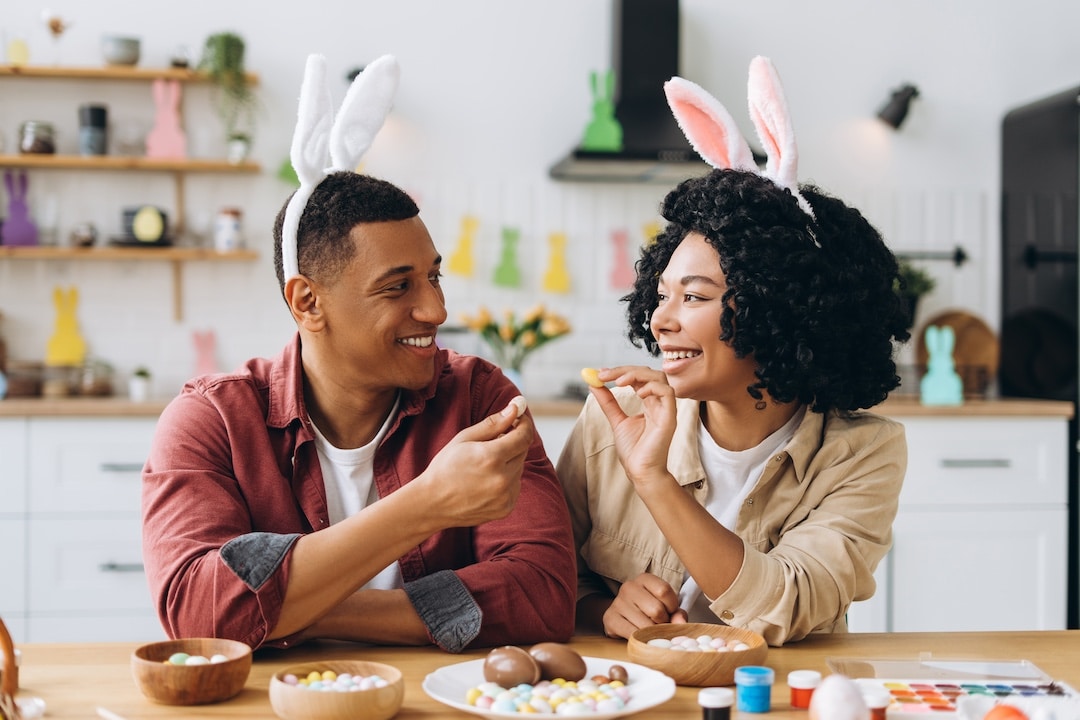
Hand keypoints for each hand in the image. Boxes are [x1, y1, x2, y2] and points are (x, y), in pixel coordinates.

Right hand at [416, 396, 531, 528]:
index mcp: (492, 457)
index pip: (523, 436)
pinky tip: (486, 480)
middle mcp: (502, 478)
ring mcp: (506, 496)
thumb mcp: (464, 439)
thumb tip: (515, 408)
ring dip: (509, 461)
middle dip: (513, 442)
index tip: (519, 418)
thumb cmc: (445, 467)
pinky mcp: (506, 508)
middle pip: (522, 451)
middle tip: (495, 440)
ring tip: (483, 465)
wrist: (432, 504)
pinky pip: (515, 486)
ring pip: (518, 469)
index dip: (524, 424)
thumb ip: (493, 424)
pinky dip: (506, 479)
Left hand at [588, 366, 677, 487]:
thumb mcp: (616, 421)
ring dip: (637, 374)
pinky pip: (667, 393)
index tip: (600, 373)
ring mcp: (665, 409)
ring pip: (659, 378)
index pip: (638, 377)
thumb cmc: (634, 451)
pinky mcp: (669, 418)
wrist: (640, 472)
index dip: (620, 371)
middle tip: (604, 375)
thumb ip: (608, 402)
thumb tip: (594, 384)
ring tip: (618, 381)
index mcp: (649, 403)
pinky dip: (652, 387)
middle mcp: (659, 403)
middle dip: (625, 370)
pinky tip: (638, 393)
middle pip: (648, 373)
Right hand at [602, 572, 687, 638]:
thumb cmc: (647, 610)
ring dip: (652, 633)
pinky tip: (640, 636)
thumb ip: (677, 613)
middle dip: (662, 622)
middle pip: (656, 610)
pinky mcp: (610, 618)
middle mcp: (629, 587)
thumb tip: (681, 622)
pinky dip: (641, 639)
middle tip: (659, 624)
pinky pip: (633, 634)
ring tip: (649, 630)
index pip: (664, 590)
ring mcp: (618, 602)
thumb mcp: (665, 606)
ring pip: (646, 625)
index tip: (669, 612)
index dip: (672, 606)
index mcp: (644, 579)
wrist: (622, 616)